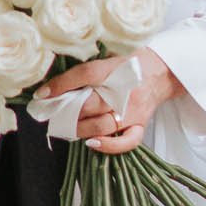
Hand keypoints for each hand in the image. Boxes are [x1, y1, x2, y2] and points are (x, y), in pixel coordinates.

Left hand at [34, 53, 182, 154]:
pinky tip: (92, 144)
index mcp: (116, 69)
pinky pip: (127, 141)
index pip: (86, 74)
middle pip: (90, 104)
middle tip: (53, 114)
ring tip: (67, 127)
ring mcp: (134, 110)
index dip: (61, 84)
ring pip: (102, 125)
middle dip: (67, 111)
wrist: (162, 70)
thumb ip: (87, 71)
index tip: (42, 94)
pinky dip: (109, 146)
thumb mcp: (109, 58)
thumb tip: (55, 86)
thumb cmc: (131, 64)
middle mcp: (125, 91)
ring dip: (80, 129)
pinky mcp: (141, 124)